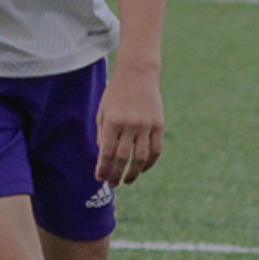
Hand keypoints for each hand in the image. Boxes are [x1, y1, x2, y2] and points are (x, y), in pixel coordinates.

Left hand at [95, 65, 162, 184]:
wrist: (137, 75)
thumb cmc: (115, 94)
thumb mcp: (103, 111)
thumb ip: (102, 133)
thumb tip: (103, 154)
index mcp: (112, 122)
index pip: (107, 152)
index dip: (103, 167)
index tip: (99, 178)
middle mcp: (130, 125)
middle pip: (123, 158)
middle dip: (116, 174)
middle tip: (112, 184)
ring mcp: (146, 125)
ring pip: (141, 157)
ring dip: (134, 172)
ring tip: (127, 181)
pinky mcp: (159, 125)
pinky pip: (156, 149)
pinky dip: (150, 162)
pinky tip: (142, 169)